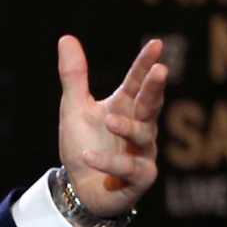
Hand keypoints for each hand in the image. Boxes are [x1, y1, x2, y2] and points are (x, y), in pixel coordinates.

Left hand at [56, 34, 165, 218]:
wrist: (80, 189)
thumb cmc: (83, 144)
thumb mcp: (74, 109)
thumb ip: (74, 76)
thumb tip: (66, 37)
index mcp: (126, 106)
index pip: (138, 81)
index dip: (146, 64)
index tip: (156, 44)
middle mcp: (140, 126)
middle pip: (150, 104)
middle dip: (154, 88)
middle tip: (160, 71)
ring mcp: (143, 151)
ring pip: (143, 135)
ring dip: (127, 127)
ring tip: (110, 120)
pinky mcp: (139, 178)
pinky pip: (129, 168)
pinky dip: (108, 162)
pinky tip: (88, 155)